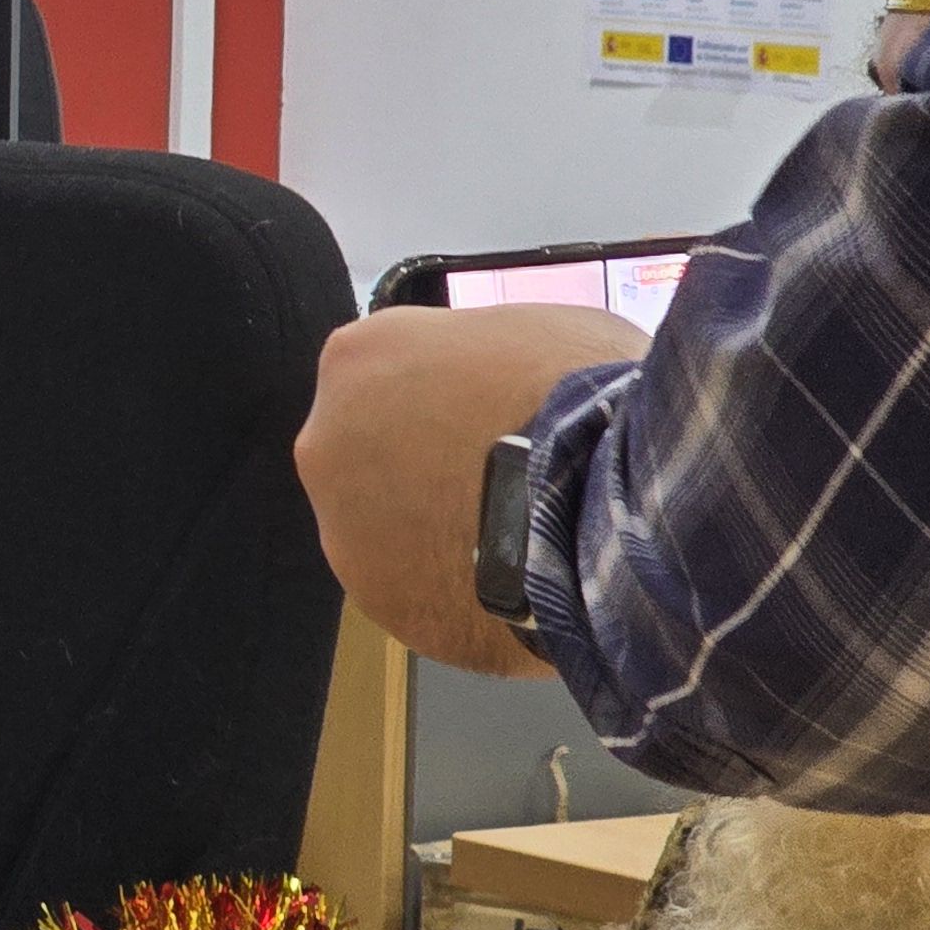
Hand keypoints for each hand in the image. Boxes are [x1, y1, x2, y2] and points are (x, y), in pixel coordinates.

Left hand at [296, 303, 650, 677]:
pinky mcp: (380, 600)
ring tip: (515, 529)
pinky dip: (457, 583)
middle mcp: (325, 441)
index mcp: (358, 358)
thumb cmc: (581, 389)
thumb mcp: (534, 329)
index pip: (384, 366)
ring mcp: (342, 529)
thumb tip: (490, 379)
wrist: (604, 498)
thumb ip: (480, 355)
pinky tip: (514, 576)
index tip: (487, 403)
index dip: (443, 389)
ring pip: (386, 527)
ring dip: (436, 527)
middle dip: (426, 461)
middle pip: (370, 451)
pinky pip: (418, 588)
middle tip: (500, 467)